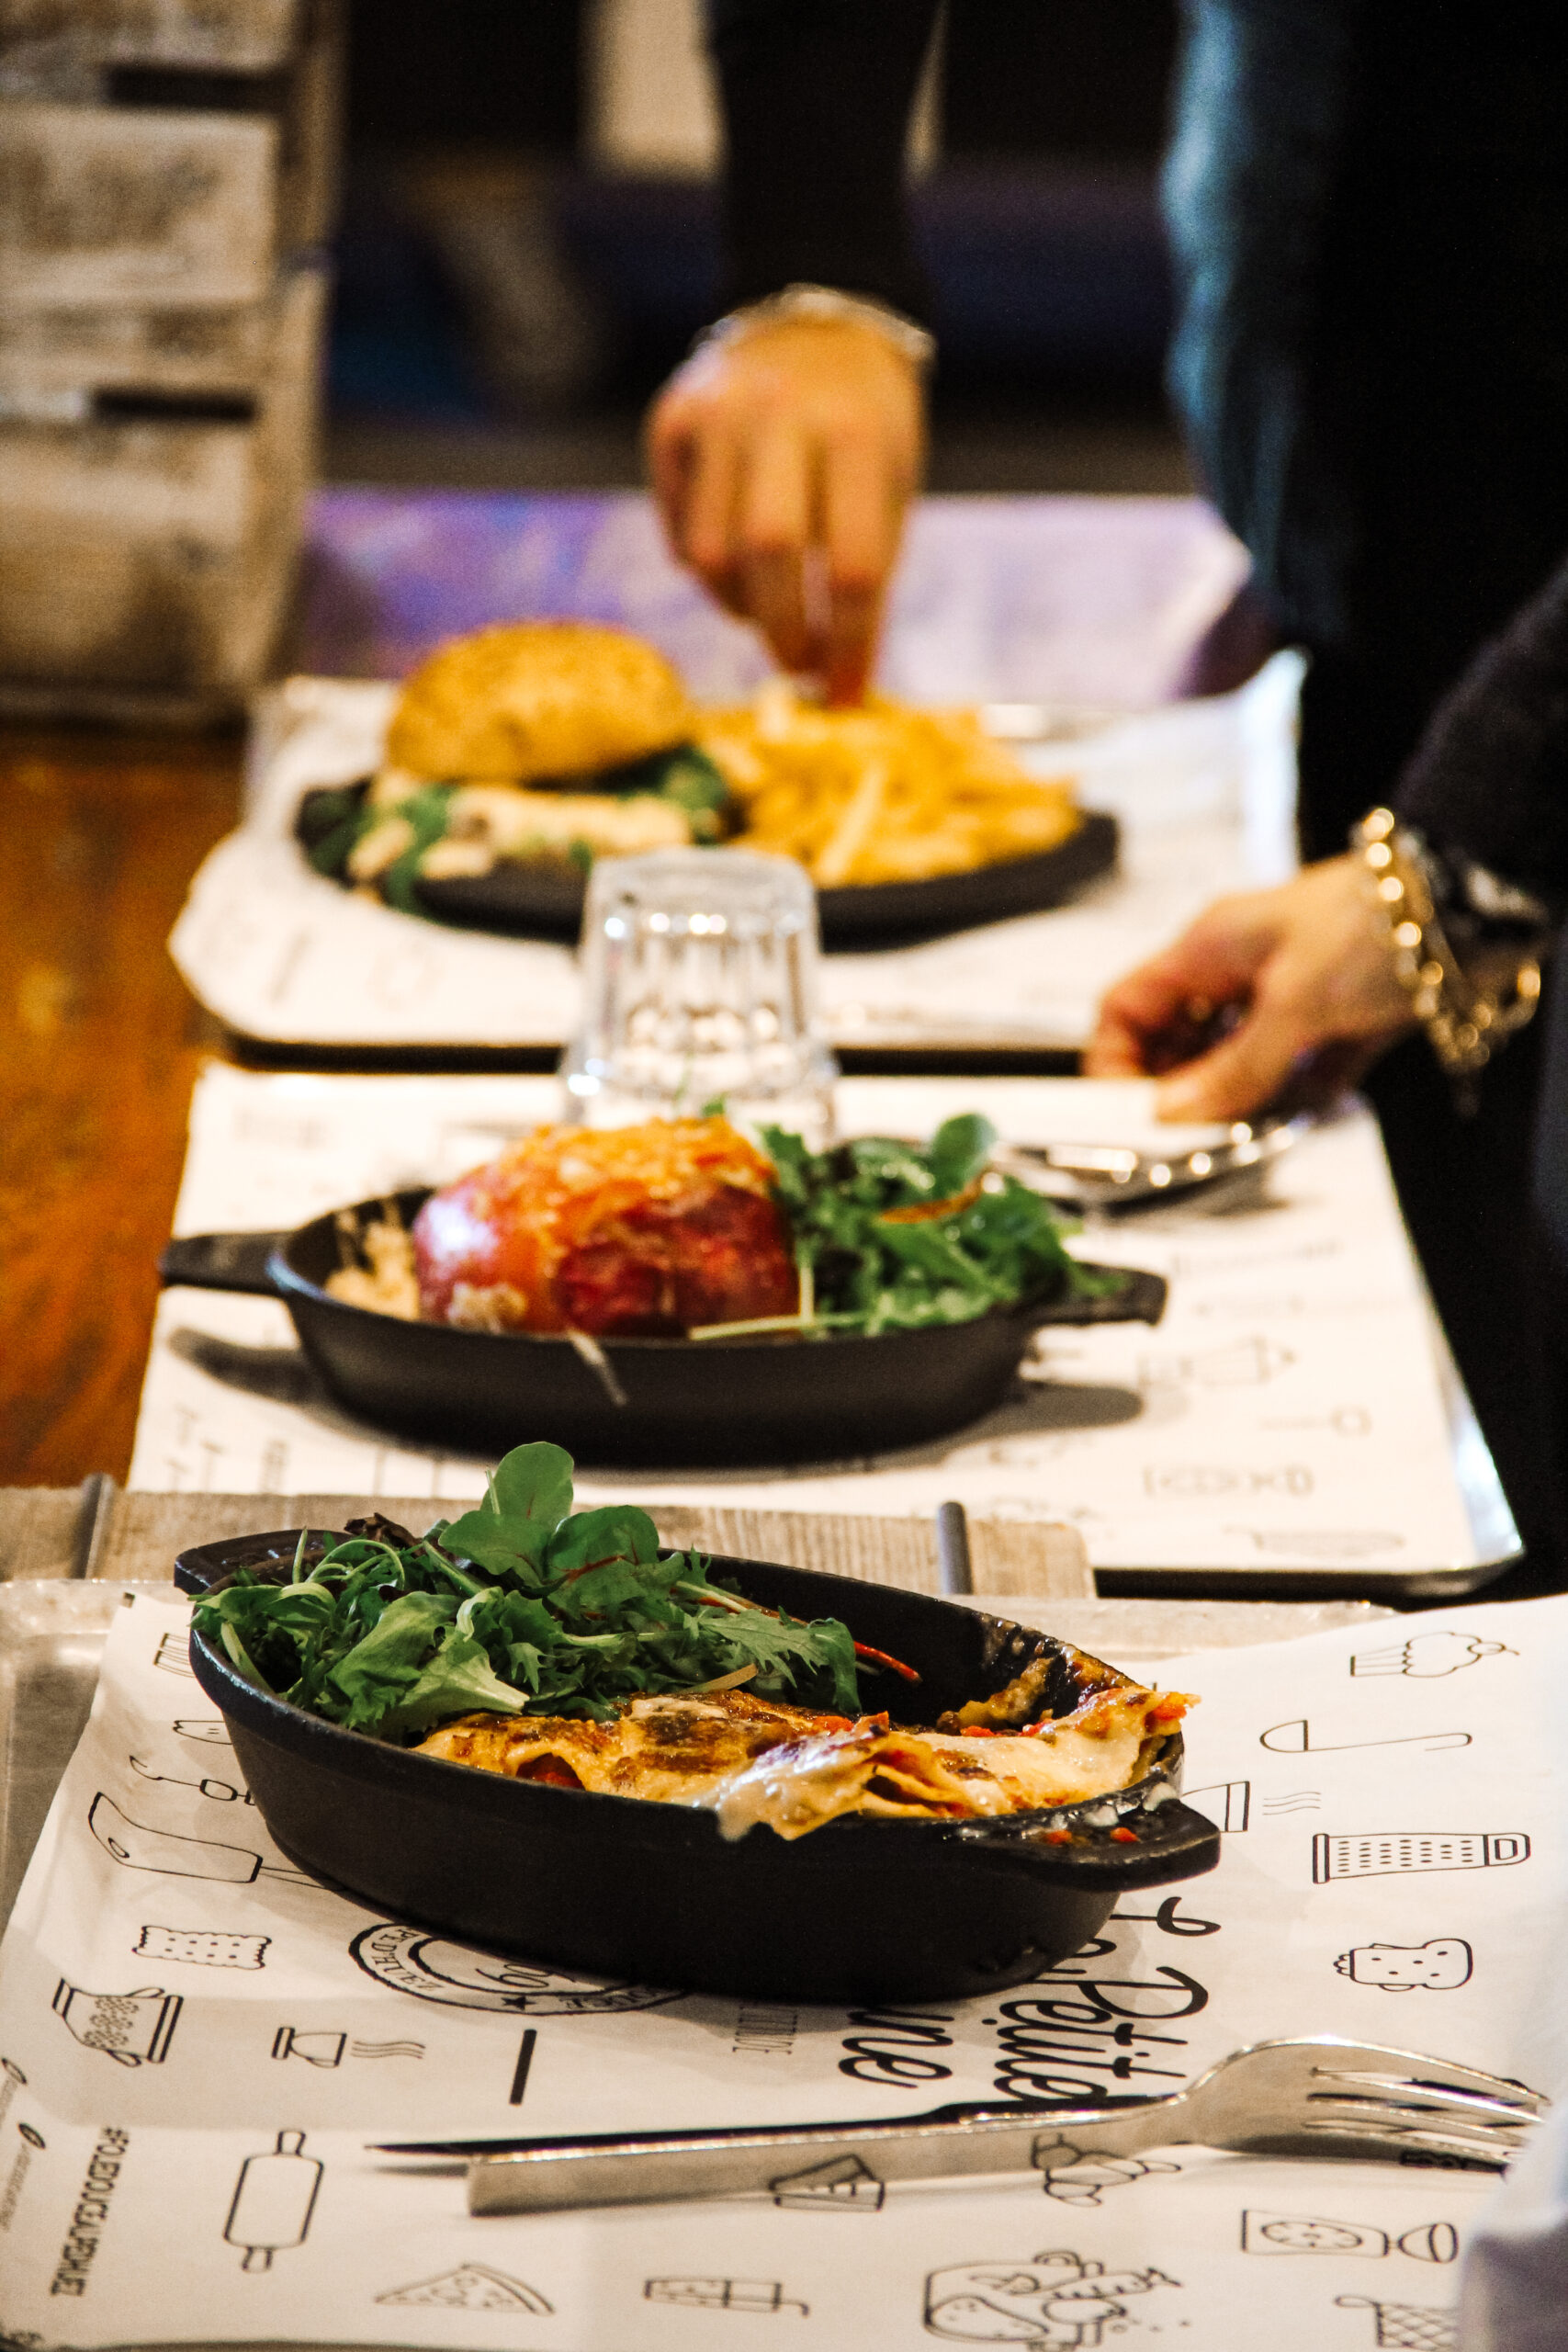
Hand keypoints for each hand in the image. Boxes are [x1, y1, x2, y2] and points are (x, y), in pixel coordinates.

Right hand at [646, 317, 924, 702]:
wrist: (815, 322)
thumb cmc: (865, 425)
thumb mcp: (891, 482)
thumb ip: (865, 568)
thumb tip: (834, 676)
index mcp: (856, 434)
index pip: (853, 566)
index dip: (851, 645)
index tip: (846, 695)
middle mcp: (780, 416)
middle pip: (769, 555)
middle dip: (784, 630)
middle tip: (797, 665)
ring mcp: (717, 414)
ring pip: (708, 551)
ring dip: (737, 605)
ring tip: (765, 609)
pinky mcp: (671, 421)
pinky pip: (675, 525)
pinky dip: (703, 566)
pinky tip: (732, 563)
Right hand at [1084, 855, 1415, 1118]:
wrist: (1471, 907)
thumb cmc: (1377, 922)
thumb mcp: (1294, 1001)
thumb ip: (1234, 1066)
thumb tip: (1173, 1112)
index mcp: (1209, 948)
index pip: (1127, 1007)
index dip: (1115, 1060)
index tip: (1126, 1112)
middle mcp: (1240, 973)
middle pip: (1177, 1043)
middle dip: (1176, 1092)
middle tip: (1185, 1137)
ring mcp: (1287, 999)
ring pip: (1233, 1065)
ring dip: (1233, 1102)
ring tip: (1239, 1132)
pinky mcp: (1334, 1026)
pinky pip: (1293, 1077)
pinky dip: (1290, 1102)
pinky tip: (1295, 1118)